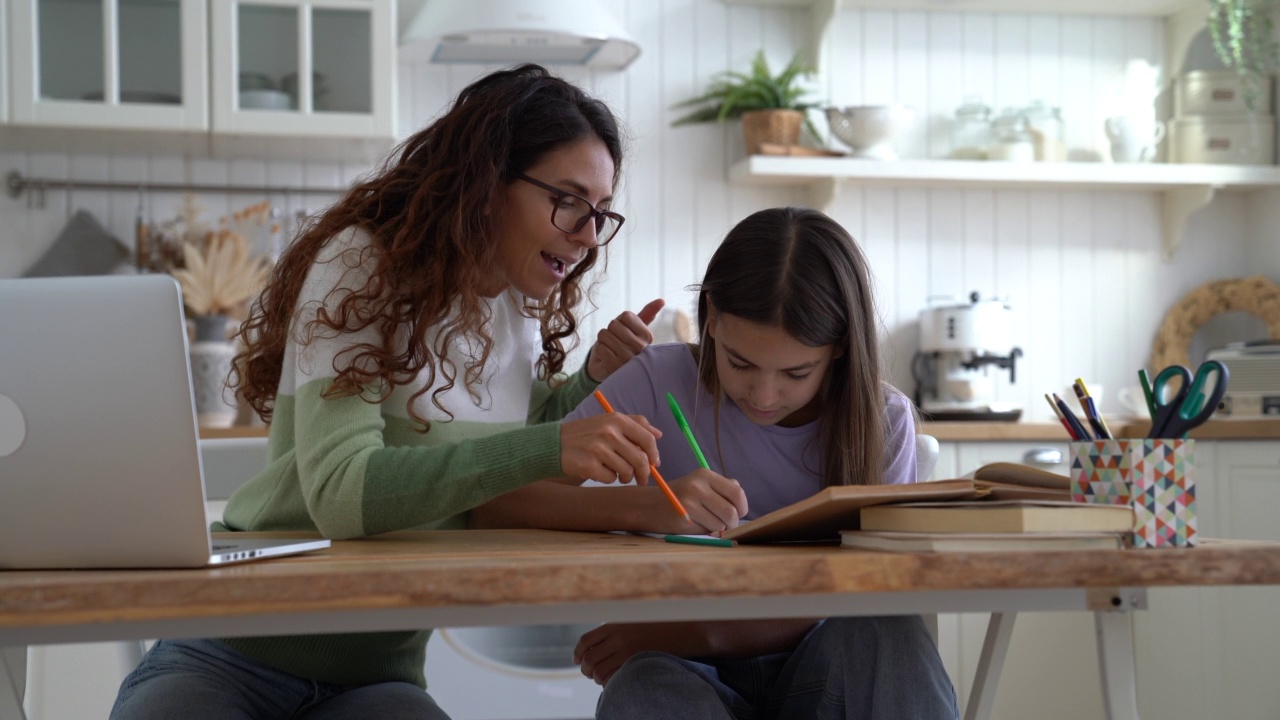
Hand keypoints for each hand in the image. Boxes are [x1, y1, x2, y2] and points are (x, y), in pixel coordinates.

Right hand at [559, 414, 661, 484]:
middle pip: (640, 459)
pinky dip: (608, 478)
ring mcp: (598, 449)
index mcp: (616, 419)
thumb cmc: (585, 434)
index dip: (654, 454)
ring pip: (627, 471)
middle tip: (642, 479)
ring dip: (625, 476)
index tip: (655, 464)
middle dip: (644, 473)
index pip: (647, 439)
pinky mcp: (589, 465)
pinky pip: (611, 478)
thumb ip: (635, 424)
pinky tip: (599, 471)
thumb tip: (659, 434)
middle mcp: (609, 432)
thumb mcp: (608, 421)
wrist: (554, 444)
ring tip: (616, 473)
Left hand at [574, 623, 694, 684]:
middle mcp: (618, 638)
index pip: (586, 641)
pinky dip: (607, 682)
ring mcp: (627, 652)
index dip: (577, 652)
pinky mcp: (635, 663)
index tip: (577, 659)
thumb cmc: (650, 627)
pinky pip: (613, 678)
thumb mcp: (627, 622)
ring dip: (595, 677)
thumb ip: (610, 631)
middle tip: (588, 672)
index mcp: (613, 626)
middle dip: (585, 668)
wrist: (677, 631)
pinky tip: (610, 680)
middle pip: (589, 658)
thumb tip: (589, 646)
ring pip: (599, 671)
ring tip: (599, 677)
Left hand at [586, 299, 663, 381]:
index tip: (624, 332)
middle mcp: (640, 348)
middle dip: (610, 331)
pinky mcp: (614, 367)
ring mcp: (628, 358)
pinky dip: (600, 351)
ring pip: (604, 335)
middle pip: (614, 324)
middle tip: (616, 342)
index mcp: (647, 336)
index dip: (620, 321)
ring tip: (611, 350)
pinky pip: (600, 347)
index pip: (626, 315)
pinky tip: (607, 358)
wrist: (611, 369)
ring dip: (604, 341)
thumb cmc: (624, 345)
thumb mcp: (635, 330)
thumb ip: (647, 314)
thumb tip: (662, 300)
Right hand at [668, 469, 748, 534]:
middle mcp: (698, 486)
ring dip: (718, 528)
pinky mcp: (684, 518)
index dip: (742, 507)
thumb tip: (740, 495)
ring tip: (705, 521)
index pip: (737, 493)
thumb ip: (722, 488)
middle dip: (732, 522)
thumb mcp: (700, 484)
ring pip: (721, 524)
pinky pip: (707, 530)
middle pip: (731, 511)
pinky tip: (694, 524)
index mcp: (705, 475)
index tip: (739, 512)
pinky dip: (706, 531)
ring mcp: (690, 502)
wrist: (649, 505)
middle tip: (726, 523)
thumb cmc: (680, 496)